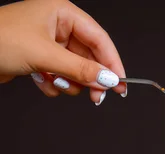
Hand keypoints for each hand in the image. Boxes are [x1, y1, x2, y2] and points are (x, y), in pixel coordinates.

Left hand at [0, 0, 126, 104]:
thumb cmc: (0, 40)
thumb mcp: (46, 56)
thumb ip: (81, 69)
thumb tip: (108, 79)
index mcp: (62, 11)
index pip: (99, 38)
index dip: (112, 62)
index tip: (120, 85)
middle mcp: (57, 25)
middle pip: (89, 57)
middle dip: (89, 78)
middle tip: (96, 97)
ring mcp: (48, 42)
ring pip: (74, 70)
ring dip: (68, 82)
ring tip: (54, 82)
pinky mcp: (39, 58)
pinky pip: (60, 76)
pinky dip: (54, 84)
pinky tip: (41, 81)